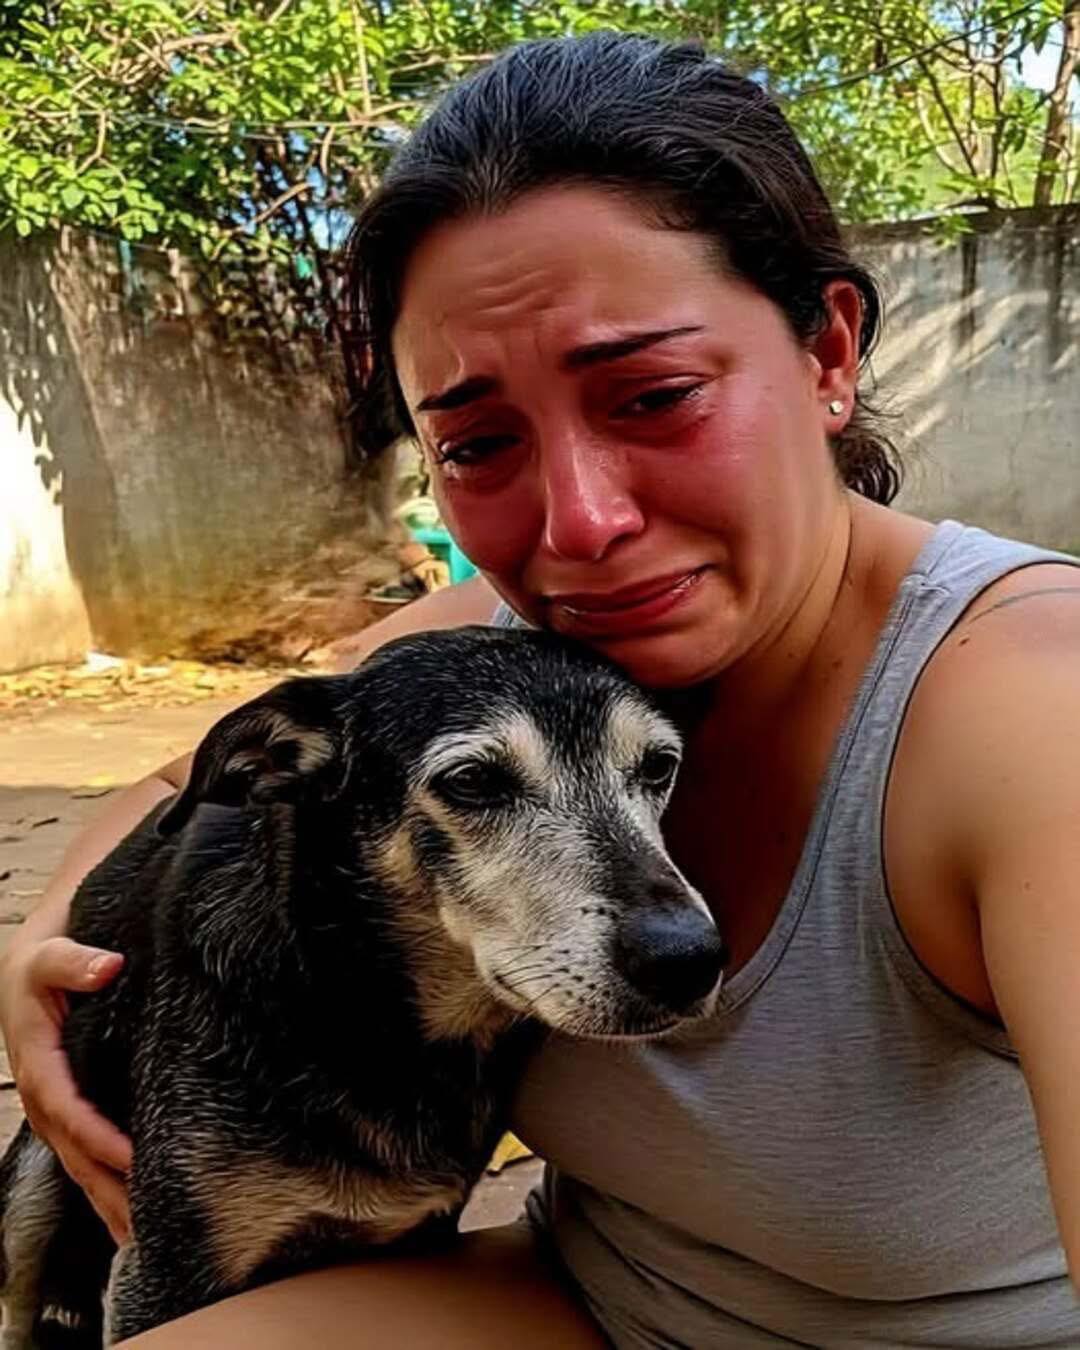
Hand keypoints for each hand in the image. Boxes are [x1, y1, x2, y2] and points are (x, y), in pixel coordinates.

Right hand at [0, 936, 132, 1242]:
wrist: (28, 965)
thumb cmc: (43, 960)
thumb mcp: (51, 953)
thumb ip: (75, 961)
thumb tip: (107, 966)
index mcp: (39, 1063)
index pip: (71, 1110)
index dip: (100, 1138)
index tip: (135, 1160)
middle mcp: (44, 1095)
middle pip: (76, 1153)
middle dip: (108, 1189)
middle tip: (146, 1225)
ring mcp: (54, 1108)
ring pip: (80, 1164)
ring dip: (108, 1201)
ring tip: (142, 1239)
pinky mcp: (68, 1111)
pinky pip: (84, 1156)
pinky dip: (105, 1186)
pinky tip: (129, 1216)